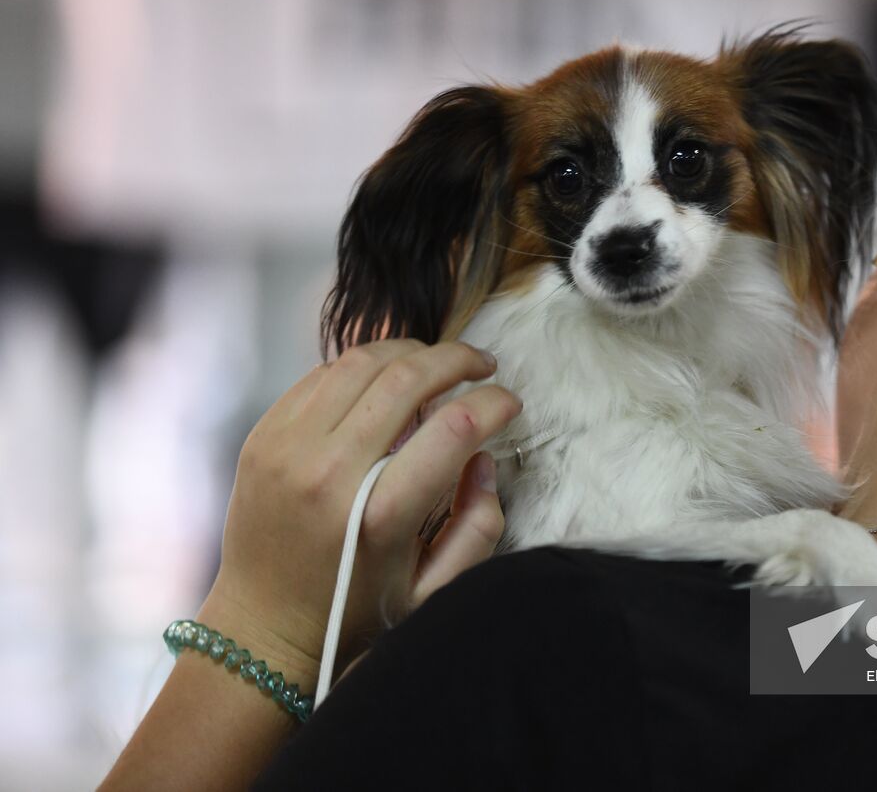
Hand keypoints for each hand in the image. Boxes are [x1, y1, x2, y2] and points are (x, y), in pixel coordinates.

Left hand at [198, 339, 520, 686]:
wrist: (261, 628)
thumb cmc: (355, 612)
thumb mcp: (434, 592)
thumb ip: (478, 527)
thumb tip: (483, 460)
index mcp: (379, 516)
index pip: (454, 427)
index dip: (495, 403)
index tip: (511, 403)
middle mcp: (329, 471)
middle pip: (408, 377)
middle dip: (458, 359)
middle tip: (485, 365)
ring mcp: (287, 448)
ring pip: (362, 362)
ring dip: (411, 352)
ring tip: (438, 364)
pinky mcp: (262, 437)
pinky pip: (321, 375)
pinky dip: (363, 366)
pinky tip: (386, 380)